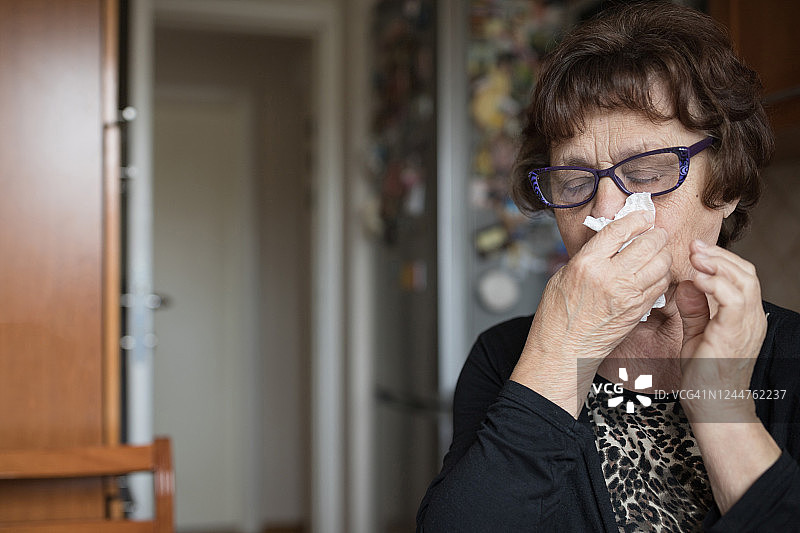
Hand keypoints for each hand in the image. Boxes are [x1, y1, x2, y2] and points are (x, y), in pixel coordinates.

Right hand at [511, 210, 671, 416]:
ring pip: (661, 264)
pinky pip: (661, 285)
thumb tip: (611, 241)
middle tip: (655, 232)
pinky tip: (655, 273)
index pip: (619, 230)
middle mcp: (610, 277)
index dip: (636, 218)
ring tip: (657, 252)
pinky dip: (662, 275)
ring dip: (663, 254)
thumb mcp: (563, 276)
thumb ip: (589, 256)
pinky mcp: (638, 311)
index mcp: (587, 264)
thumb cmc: (557, 316)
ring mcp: (627, 296)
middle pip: (648, 244)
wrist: (563, 351)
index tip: (643, 215)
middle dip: (655, 234)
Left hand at [675, 239, 766, 420]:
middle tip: (695, 246)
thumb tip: (686, 284)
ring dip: (718, 265)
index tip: (696, 250)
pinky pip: (733, 300)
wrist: (714, 405)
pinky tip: (698, 280)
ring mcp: (747, 326)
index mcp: (744, 317)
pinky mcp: (735, 333)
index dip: (720, 260)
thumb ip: (694, 310)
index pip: (741, 278)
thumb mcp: (696, 335)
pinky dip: (716, 285)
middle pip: (746, 273)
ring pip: (744, 281)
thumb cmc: (705, 375)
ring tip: (696, 257)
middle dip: (719, 256)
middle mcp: (751, 318)